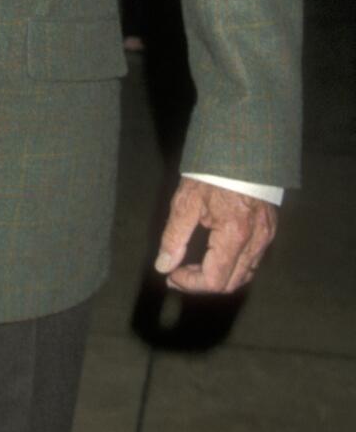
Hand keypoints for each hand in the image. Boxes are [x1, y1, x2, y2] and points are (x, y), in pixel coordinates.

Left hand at [154, 178, 277, 293]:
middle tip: (177, 274)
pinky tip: (213, 255)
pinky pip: (252, 260)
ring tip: (192, 267)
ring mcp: (266, 236)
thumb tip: (163, 266)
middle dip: (202, 284)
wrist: (242, 148)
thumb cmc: (212, 171)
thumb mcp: (186, 202)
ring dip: (218, 277)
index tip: (171, 275)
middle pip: (232, 283)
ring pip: (244, 274)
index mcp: (235, 235)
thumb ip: (174, 237)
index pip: (215, 280)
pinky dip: (232, 266)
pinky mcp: (269, 229)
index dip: (190, 284)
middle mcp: (256, 241)